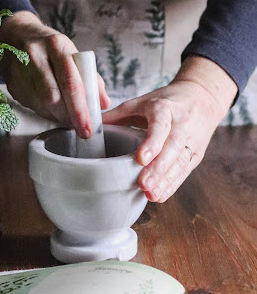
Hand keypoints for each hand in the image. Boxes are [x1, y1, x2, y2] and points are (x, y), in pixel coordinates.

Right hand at [0, 11, 110, 137]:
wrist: (15, 35)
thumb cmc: (49, 47)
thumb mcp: (71, 53)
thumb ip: (90, 78)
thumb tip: (104, 104)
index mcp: (56, 45)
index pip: (70, 82)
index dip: (80, 109)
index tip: (88, 127)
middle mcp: (35, 56)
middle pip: (53, 97)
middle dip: (68, 117)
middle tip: (80, 128)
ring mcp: (20, 71)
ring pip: (40, 105)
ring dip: (57, 117)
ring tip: (68, 118)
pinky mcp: (11, 84)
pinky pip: (31, 106)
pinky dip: (45, 113)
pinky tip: (52, 109)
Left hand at [102, 56, 237, 202]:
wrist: (203, 98)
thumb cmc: (167, 100)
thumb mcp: (142, 101)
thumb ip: (117, 114)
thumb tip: (90, 127)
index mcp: (165, 108)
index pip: (161, 126)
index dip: (152, 143)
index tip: (141, 158)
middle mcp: (181, 125)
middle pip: (172, 149)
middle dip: (158, 168)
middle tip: (143, 185)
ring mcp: (191, 141)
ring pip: (180, 163)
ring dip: (165, 181)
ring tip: (151, 195)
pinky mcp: (195, 154)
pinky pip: (184, 172)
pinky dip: (172, 185)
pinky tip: (160, 195)